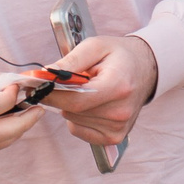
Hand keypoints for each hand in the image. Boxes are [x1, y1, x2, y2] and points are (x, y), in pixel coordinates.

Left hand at [38, 34, 156, 147]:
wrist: (146, 69)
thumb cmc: (120, 56)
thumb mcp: (96, 46)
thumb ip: (70, 60)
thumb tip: (45, 75)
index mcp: (118, 86)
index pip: (75, 99)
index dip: (52, 93)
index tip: (37, 84)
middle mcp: (120, 111)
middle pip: (71, 110)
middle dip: (61, 95)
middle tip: (69, 81)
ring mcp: (118, 127)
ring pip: (72, 120)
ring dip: (71, 105)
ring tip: (88, 90)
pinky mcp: (114, 137)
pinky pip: (79, 129)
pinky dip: (77, 117)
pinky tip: (91, 104)